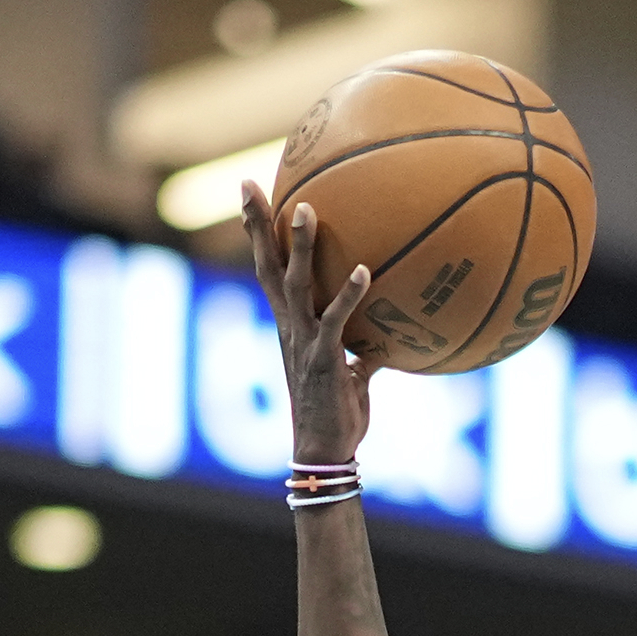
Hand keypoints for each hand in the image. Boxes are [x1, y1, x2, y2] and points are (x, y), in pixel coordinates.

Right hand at [241, 185, 375, 465]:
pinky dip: (348, 295)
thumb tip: (387, 340)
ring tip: (306, 208)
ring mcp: (302, 341)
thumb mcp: (351, 373)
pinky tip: (363, 270)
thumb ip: (364, 350)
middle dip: (256, 225)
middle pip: (266, 266)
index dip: (256, 232)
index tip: (249, 194)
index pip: (267, 268)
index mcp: (289, 324)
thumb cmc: (337, 414)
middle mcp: (288, 327)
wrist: (325, 452)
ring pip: (294, 285)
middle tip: (248, 183)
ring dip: (299, 247)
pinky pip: (334, 320)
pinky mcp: (323, 359)